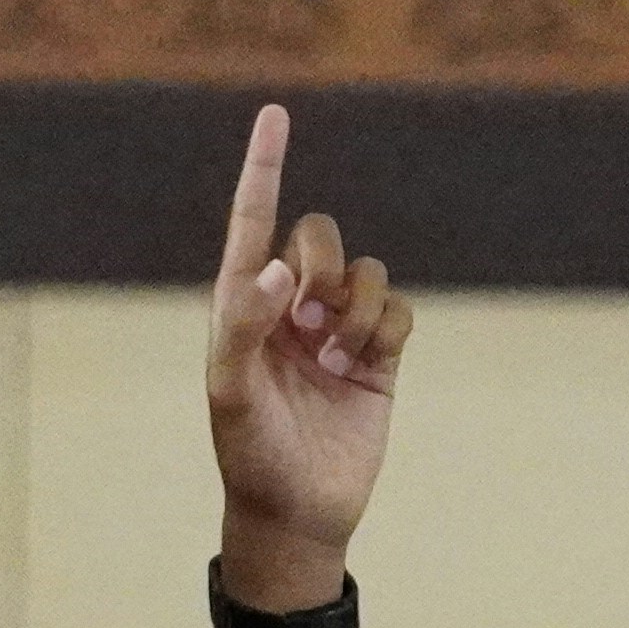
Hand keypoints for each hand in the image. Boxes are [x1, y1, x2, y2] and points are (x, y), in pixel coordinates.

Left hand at [202, 105, 407, 590]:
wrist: (298, 514)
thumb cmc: (249, 454)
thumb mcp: (230, 391)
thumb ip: (243, 323)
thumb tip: (274, 271)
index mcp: (243, 305)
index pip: (252, 222)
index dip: (264, 166)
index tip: (275, 113)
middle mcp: (288, 308)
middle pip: (319, 238)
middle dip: (324, 265)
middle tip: (313, 318)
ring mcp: (335, 331)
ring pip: (366, 274)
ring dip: (358, 310)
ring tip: (338, 359)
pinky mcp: (378, 357)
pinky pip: (399, 310)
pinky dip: (388, 331)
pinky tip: (365, 368)